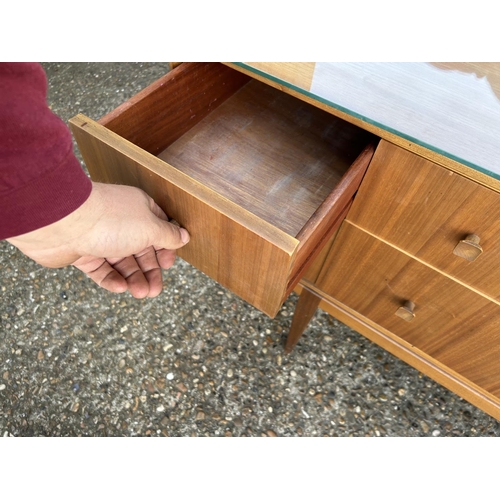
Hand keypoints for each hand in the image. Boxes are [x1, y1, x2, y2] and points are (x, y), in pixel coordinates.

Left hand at [6, 182, 189, 297]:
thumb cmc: (109, 219)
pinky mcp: (83, 252)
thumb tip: (184, 236)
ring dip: (133, 279)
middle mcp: (121, 222)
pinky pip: (101, 270)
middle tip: (155, 290)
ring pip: (122, 263)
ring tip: (141, 293)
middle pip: (141, 250)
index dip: (165, 248)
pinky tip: (120, 287)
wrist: (63, 223)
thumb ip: (168, 235)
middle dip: (150, 271)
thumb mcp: (150, 228)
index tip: (168, 264)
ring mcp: (101, 237)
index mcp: (139, 210)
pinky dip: (111, 279)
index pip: (158, 229)